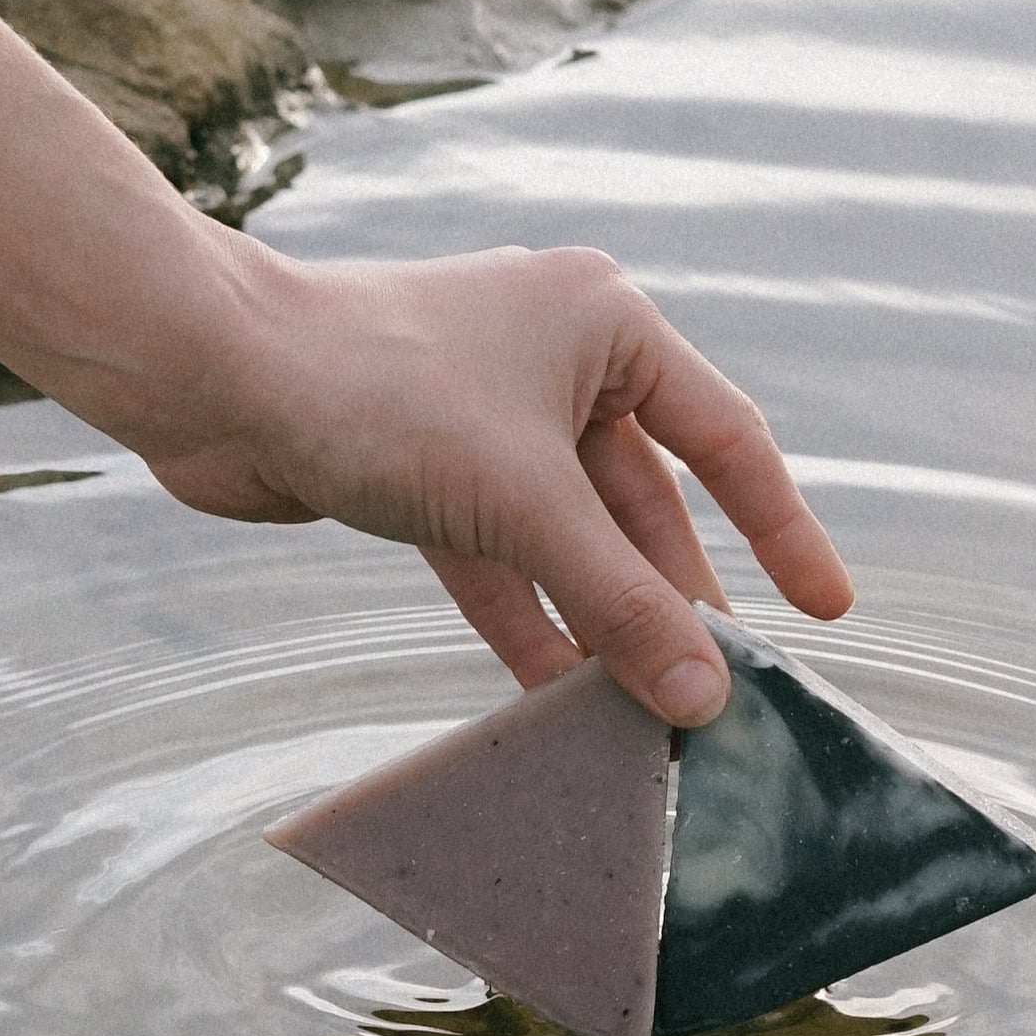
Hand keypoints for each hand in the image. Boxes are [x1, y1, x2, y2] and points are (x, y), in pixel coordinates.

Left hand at [118, 237, 853, 726]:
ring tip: (646, 712)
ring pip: (571, 535)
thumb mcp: (526, 504)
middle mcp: (556, 360)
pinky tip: (555, 695)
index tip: (825, 610)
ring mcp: (490, 417)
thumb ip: (622, 601)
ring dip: (601, 619)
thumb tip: (704, 696)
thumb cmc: (379, 393)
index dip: (781, 531)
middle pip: (644, 501)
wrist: (211, 375)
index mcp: (606, 324)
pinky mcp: (429, 469)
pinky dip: (527, 618)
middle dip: (673, 597)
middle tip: (720, 690)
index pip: (727, 440)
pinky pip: (503, 555)